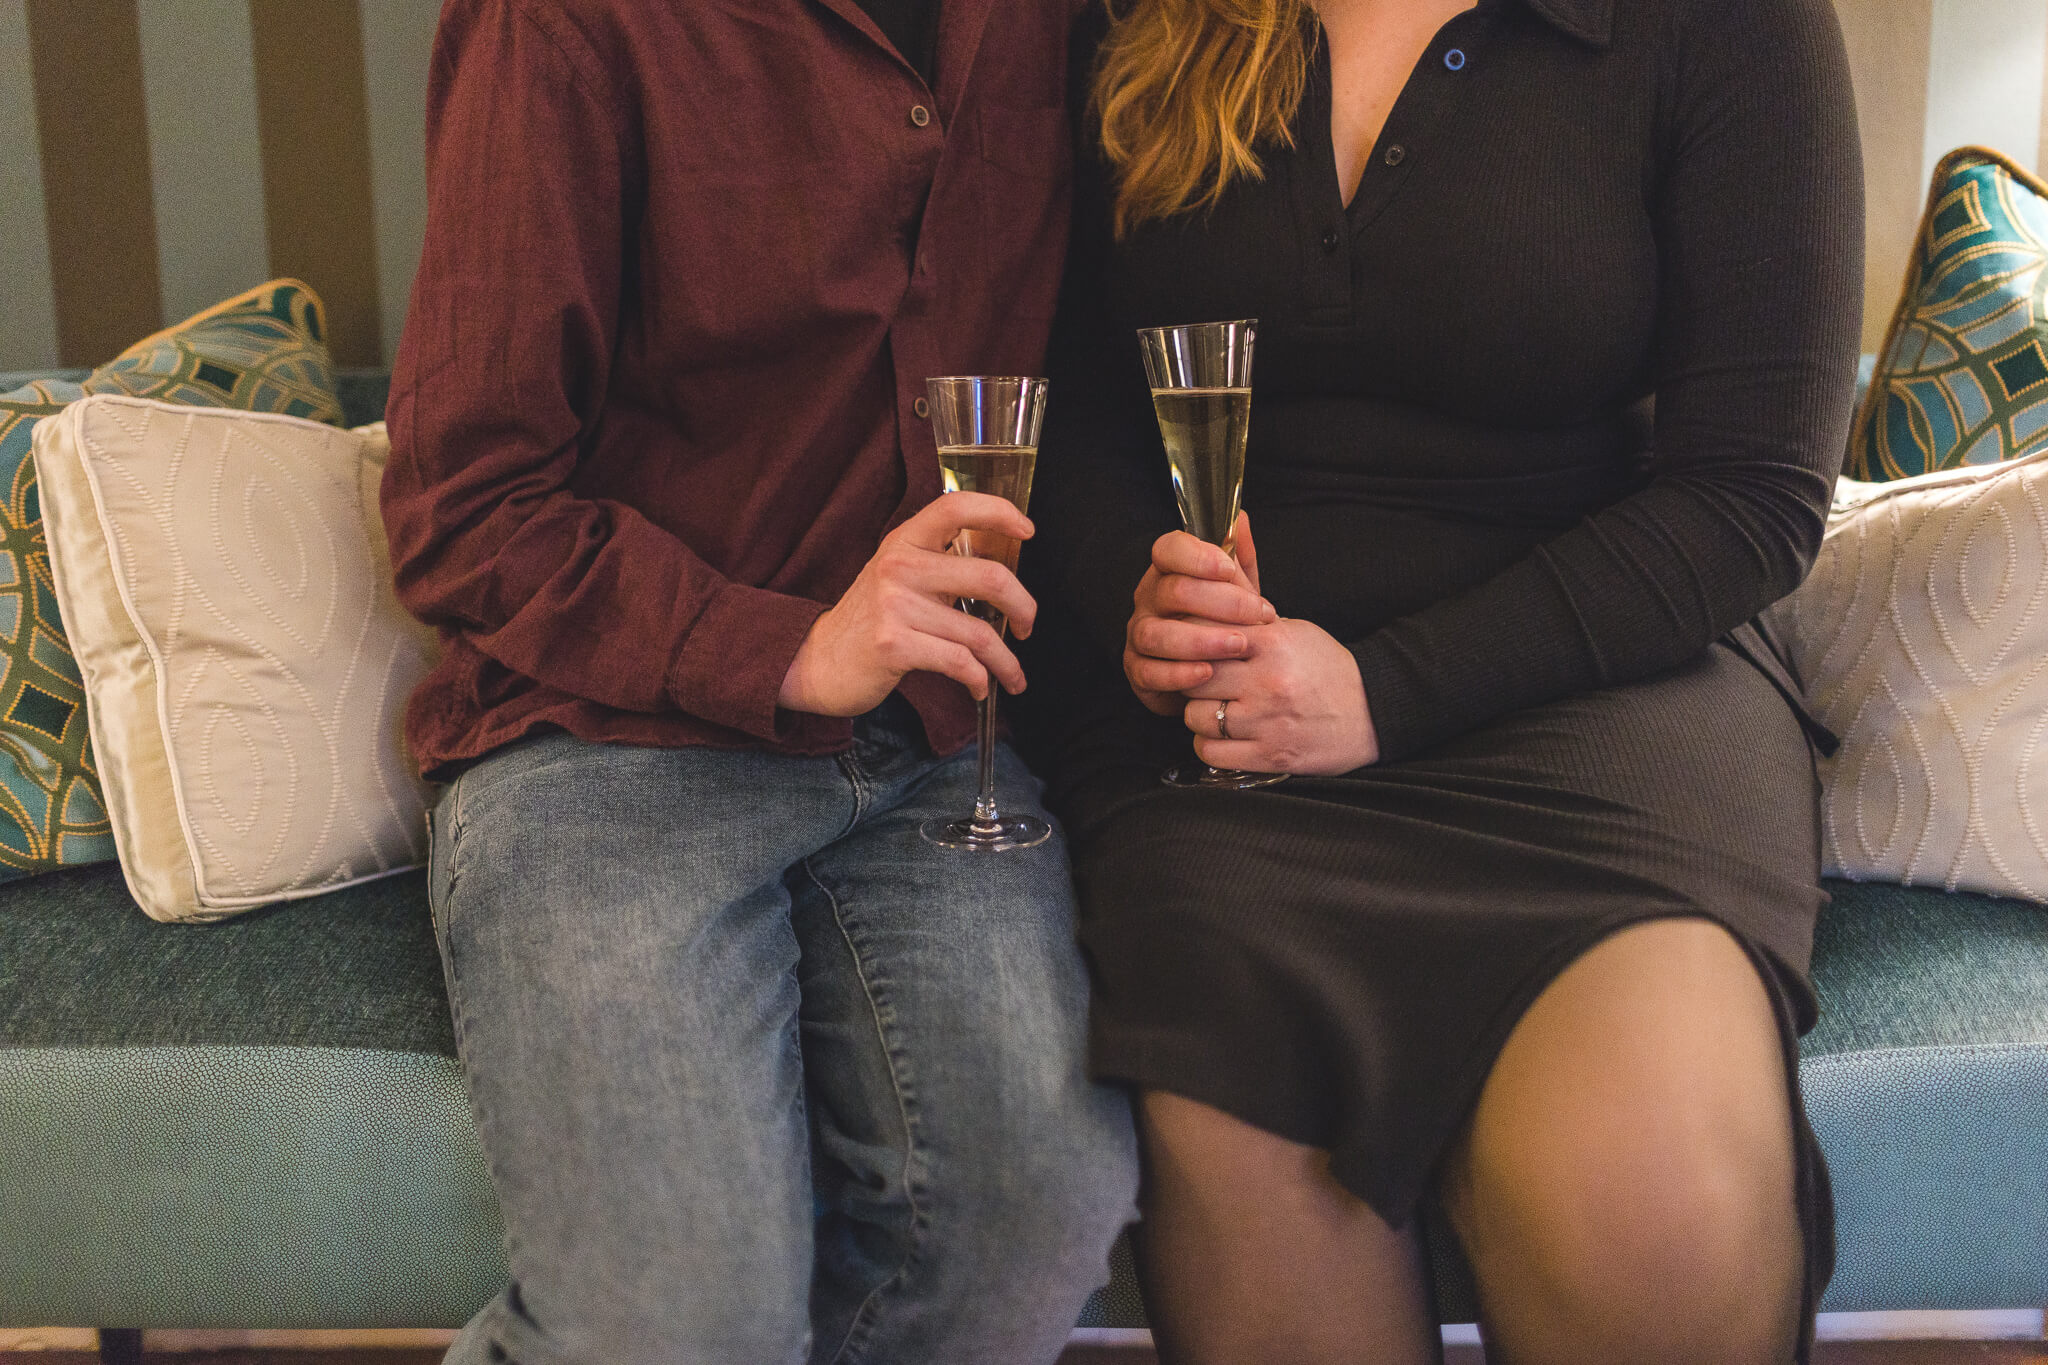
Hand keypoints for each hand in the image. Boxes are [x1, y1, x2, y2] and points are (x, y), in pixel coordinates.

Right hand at [779, 492, 1035, 716]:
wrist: (815, 660)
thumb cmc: (870, 620)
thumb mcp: (898, 577)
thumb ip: (940, 566)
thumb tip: (1005, 573)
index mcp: (904, 542)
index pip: (955, 507)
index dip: (998, 512)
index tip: (1027, 531)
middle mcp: (899, 567)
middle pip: (989, 578)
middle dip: (1024, 608)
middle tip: (1027, 626)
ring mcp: (895, 606)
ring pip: (980, 633)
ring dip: (1006, 662)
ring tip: (1012, 675)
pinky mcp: (894, 645)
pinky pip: (960, 662)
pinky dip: (979, 680)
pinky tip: (979, 687)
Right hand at [1124, 513, 1274, 716]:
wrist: (1211, 675)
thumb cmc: (1221, 626)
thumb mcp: (1236, 592)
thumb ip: (1238, 560)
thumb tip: (1243, 519)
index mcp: (1169, 572)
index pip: (1168, 550)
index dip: (1197, 557)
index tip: (1229, 569)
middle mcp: (1148, 600)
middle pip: (1172, 591)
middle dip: (1221, 603)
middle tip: (1260, 615)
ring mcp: (1139, 636)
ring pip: (1157, 634)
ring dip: (1201, 640)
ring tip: (1239, 645)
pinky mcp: (1137, 672)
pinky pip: (1150, 672)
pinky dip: (1179, 673)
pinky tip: (1208, 674)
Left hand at [1181, 617, 1379, 774]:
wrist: (1373, 711)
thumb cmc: (1325, 667)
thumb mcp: (1293, 629)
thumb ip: (1248, 616)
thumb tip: (1210, 586)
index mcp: (1273, 643)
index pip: (1204, 638)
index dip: (1191, 646)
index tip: (1192, 653)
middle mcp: (1268, 682)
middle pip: (1194, 679)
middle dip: (1191, 682)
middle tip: (1200, 684)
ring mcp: (1269, 722)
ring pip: (1197, 718)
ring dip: (1198, 716)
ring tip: (1213, 710)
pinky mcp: (1271, 756)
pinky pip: (1212, 753)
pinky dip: (1209, 745)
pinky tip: (1222, 736)